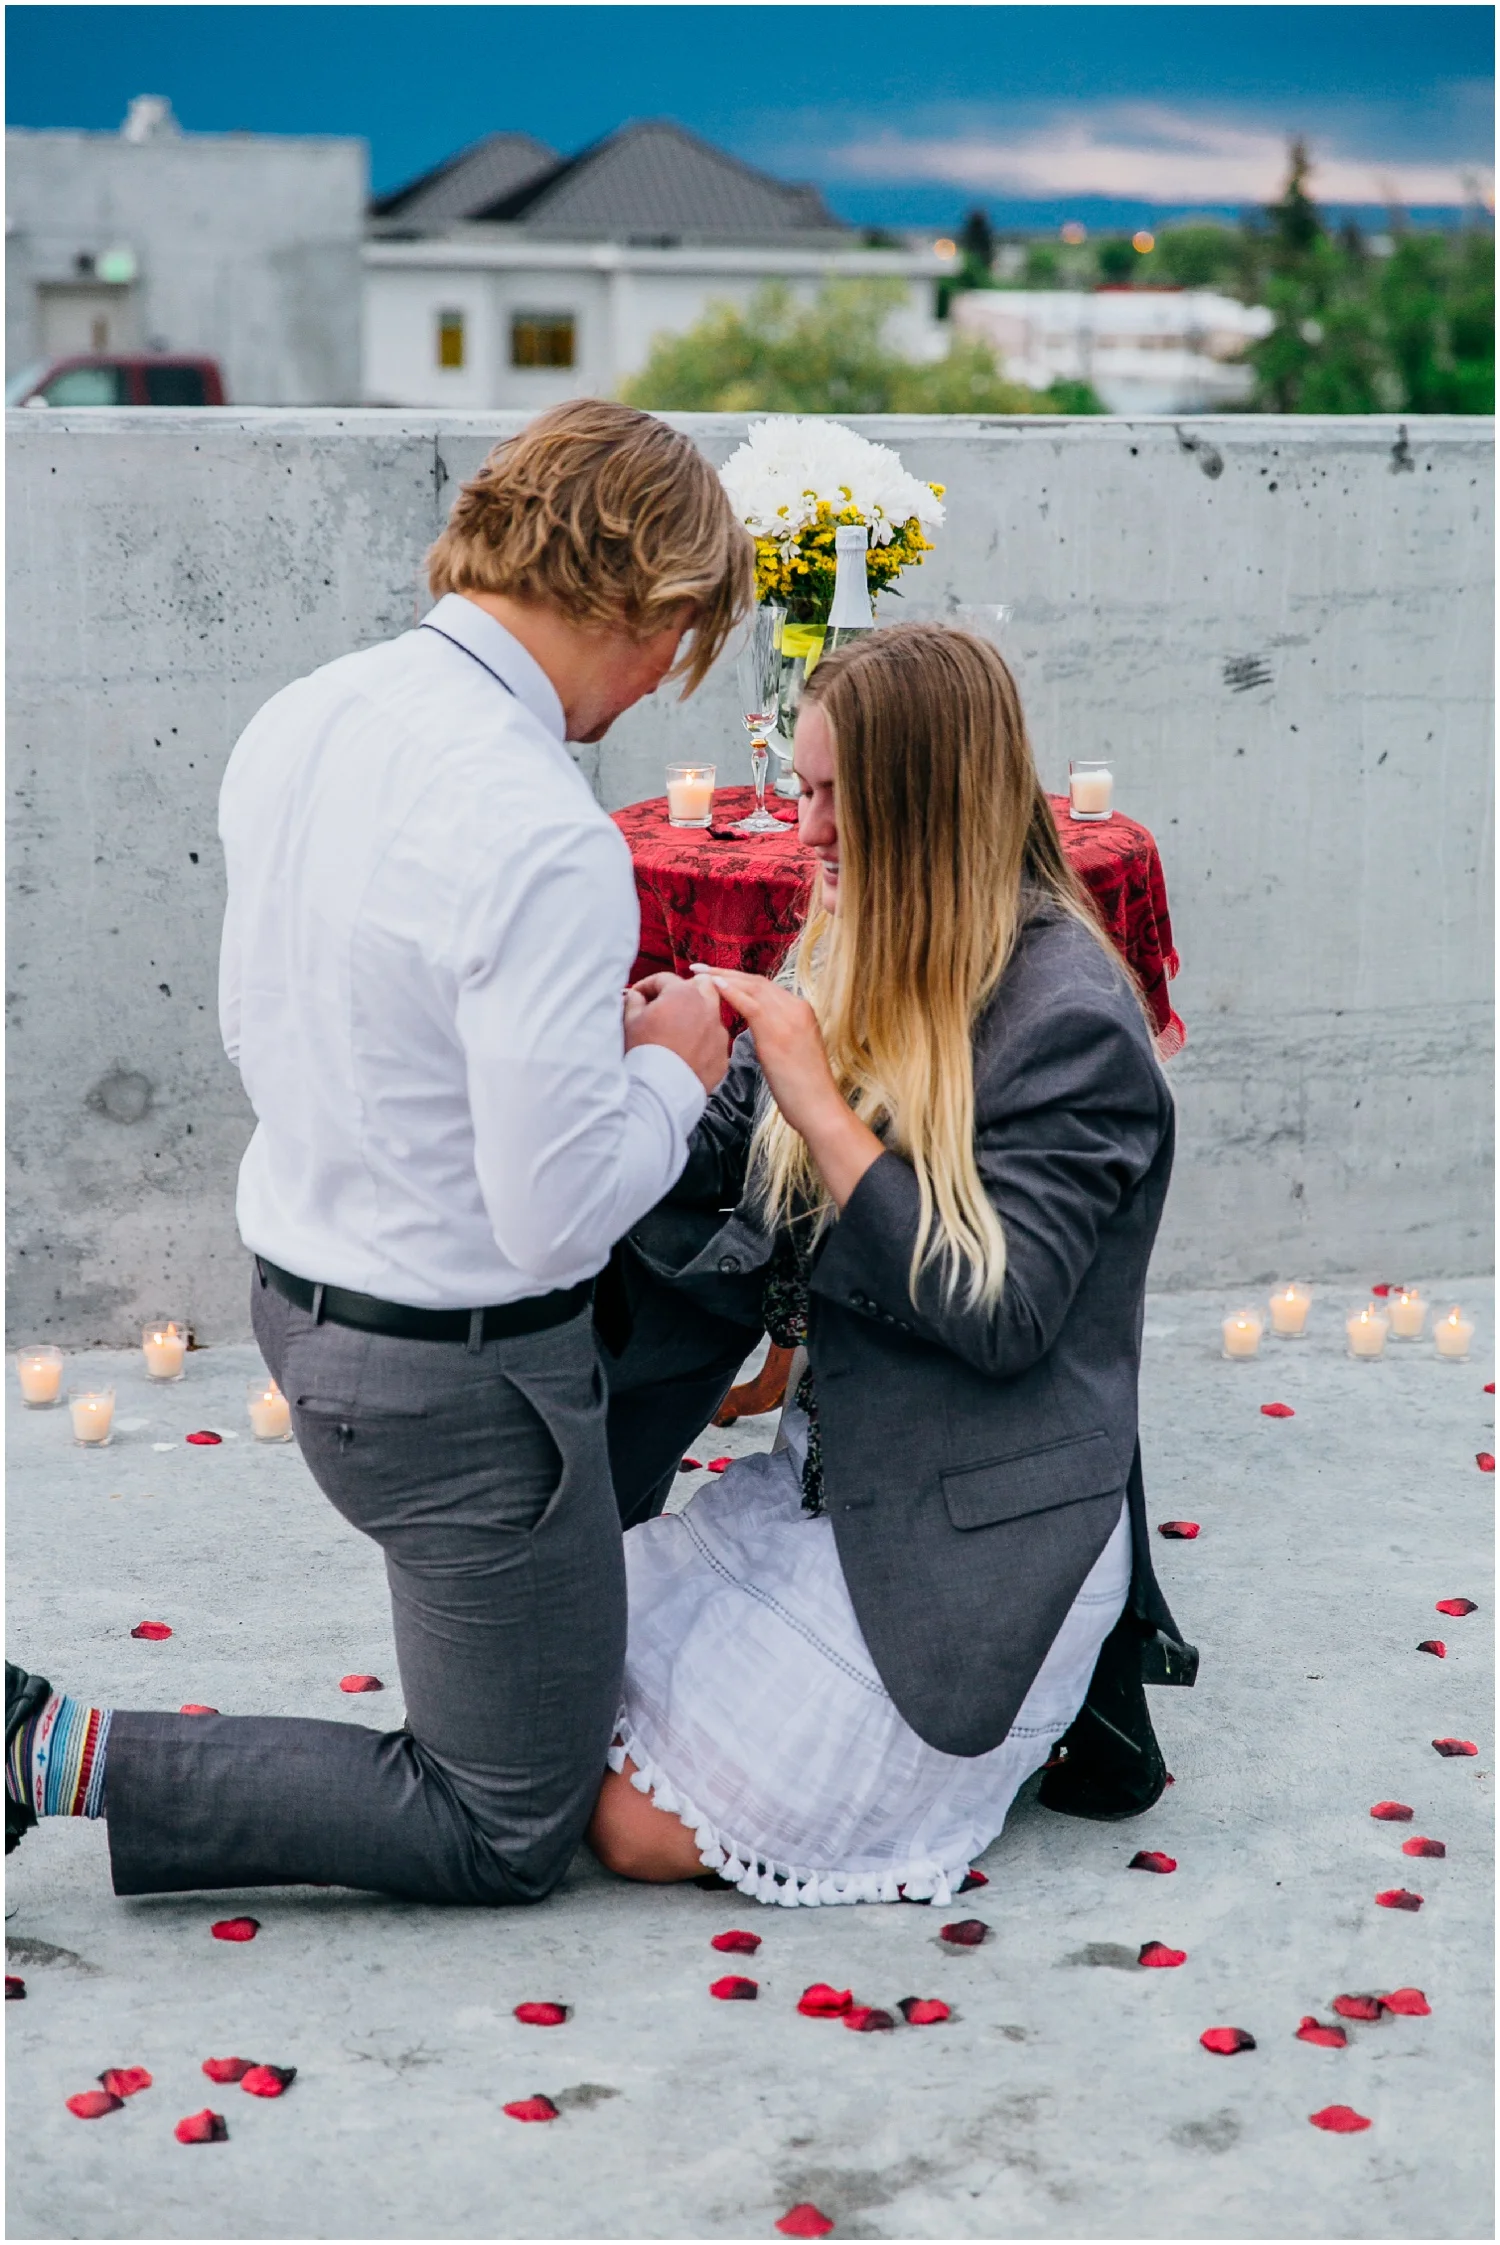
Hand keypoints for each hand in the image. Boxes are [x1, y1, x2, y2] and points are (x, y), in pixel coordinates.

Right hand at [624, 970, 728, 1093]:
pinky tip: (687, 1052)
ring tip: (677, 1030)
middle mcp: (707, 1007)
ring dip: (696, 1015)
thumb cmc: (643, 1051)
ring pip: (711, 1013)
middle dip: (683, 991)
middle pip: (701, 986)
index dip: (647, 985)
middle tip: (666, 1005)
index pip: (664, 979)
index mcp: (683, 993)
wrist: (660, 1090)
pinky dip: (702, 1042)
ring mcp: (719, 1032)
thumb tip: (636, 996)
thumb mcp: (630, 1020)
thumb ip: (634, 1001)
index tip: (637, 996)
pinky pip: (714, 1041)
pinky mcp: (723, 1054)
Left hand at [691, 967, 882, 1207]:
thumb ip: (776, 1032)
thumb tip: (756, 1030)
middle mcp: (797, 1007)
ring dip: (722, 977)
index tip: (715, 975)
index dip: (738, 978)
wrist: (819, 1107)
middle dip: (725, 971)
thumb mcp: (791, 1051)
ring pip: (751, 987)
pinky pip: (750, 1004)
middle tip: (699, 967)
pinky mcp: (777, 1032)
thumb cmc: (803, 1087)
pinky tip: (713, 986)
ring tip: (699, 973)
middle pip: (756, 981)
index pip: (764, 986)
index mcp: (802, 1010)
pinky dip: (731, 992)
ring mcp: (789, 1018)